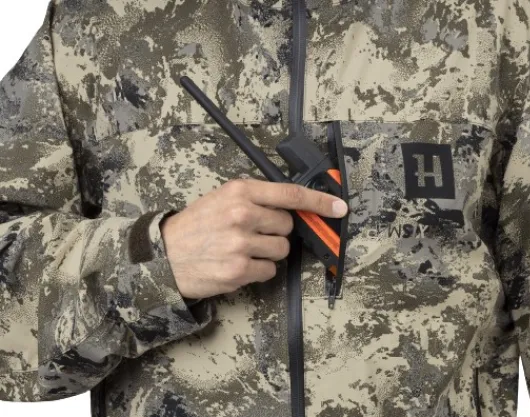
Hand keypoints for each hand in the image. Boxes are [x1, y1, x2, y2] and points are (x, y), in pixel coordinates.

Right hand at [159, 178, 348, 298]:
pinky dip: (259, 270)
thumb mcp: (222, 199)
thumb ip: (257, 200)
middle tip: (253, 233)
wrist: (164, 256)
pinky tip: (238, 264)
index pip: (291, 194)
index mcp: (240, 191)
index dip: (320, 202)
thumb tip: (296, 208)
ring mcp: (241, 243)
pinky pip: (270, 271)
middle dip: (277, 231)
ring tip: (242, 249)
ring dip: (268, 252)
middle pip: (288, 225)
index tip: (339, 207)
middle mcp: (242, 214)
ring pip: (281, 250)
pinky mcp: (239, 270)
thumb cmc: (196, 226)